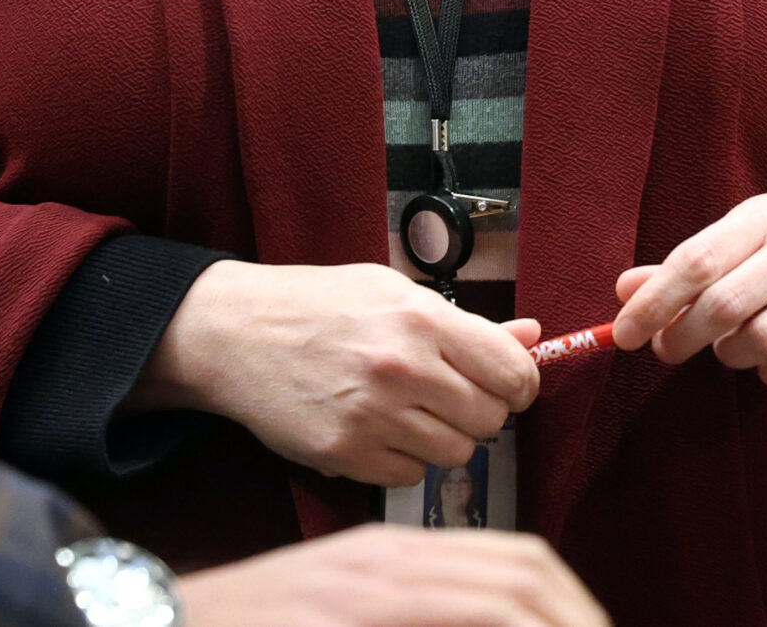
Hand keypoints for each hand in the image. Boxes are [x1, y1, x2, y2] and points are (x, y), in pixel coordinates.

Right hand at [129, 260, 544, 486]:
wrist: (234, 333)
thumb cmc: (314, 305)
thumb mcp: (389, 290)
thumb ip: (464, 321)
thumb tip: (531, 335)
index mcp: (421, 318)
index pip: (513, 372)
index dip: (518, 383)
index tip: (505, 383)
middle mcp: (402, 367)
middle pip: (490, 419)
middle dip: (478, 410)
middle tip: (447, 392)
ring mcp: (374, 416)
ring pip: (456, 453)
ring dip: (442, 436)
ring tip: (407, 408)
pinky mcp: (348, 454)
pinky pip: (410, 475)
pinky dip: (402, 457)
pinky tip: (375, 426)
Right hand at [182, 526, 610, 626]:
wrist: (169, 618)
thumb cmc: (263, 618)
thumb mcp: (347, 594)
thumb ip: (412, 592)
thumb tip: (502, 603)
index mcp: (395, 554)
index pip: (516, 559)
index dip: (572, 604)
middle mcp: (386, 565)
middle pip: (521, 574)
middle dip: (577, 618)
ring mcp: (363, 593)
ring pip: (493, 597)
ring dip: (546, 621)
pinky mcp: (343, 610)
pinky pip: (441, 611)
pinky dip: (495, 623)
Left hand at [607, 190, 766, 390]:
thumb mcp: (753, 231)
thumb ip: (693, 262)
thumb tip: (626, 290)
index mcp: (766, 218)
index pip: (697, 261)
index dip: (653, 302)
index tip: (623, 333)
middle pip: (723, 307)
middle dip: (682, 337)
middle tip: (667, 348)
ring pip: (760, 343)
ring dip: (731, 354)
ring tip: (734, 341)